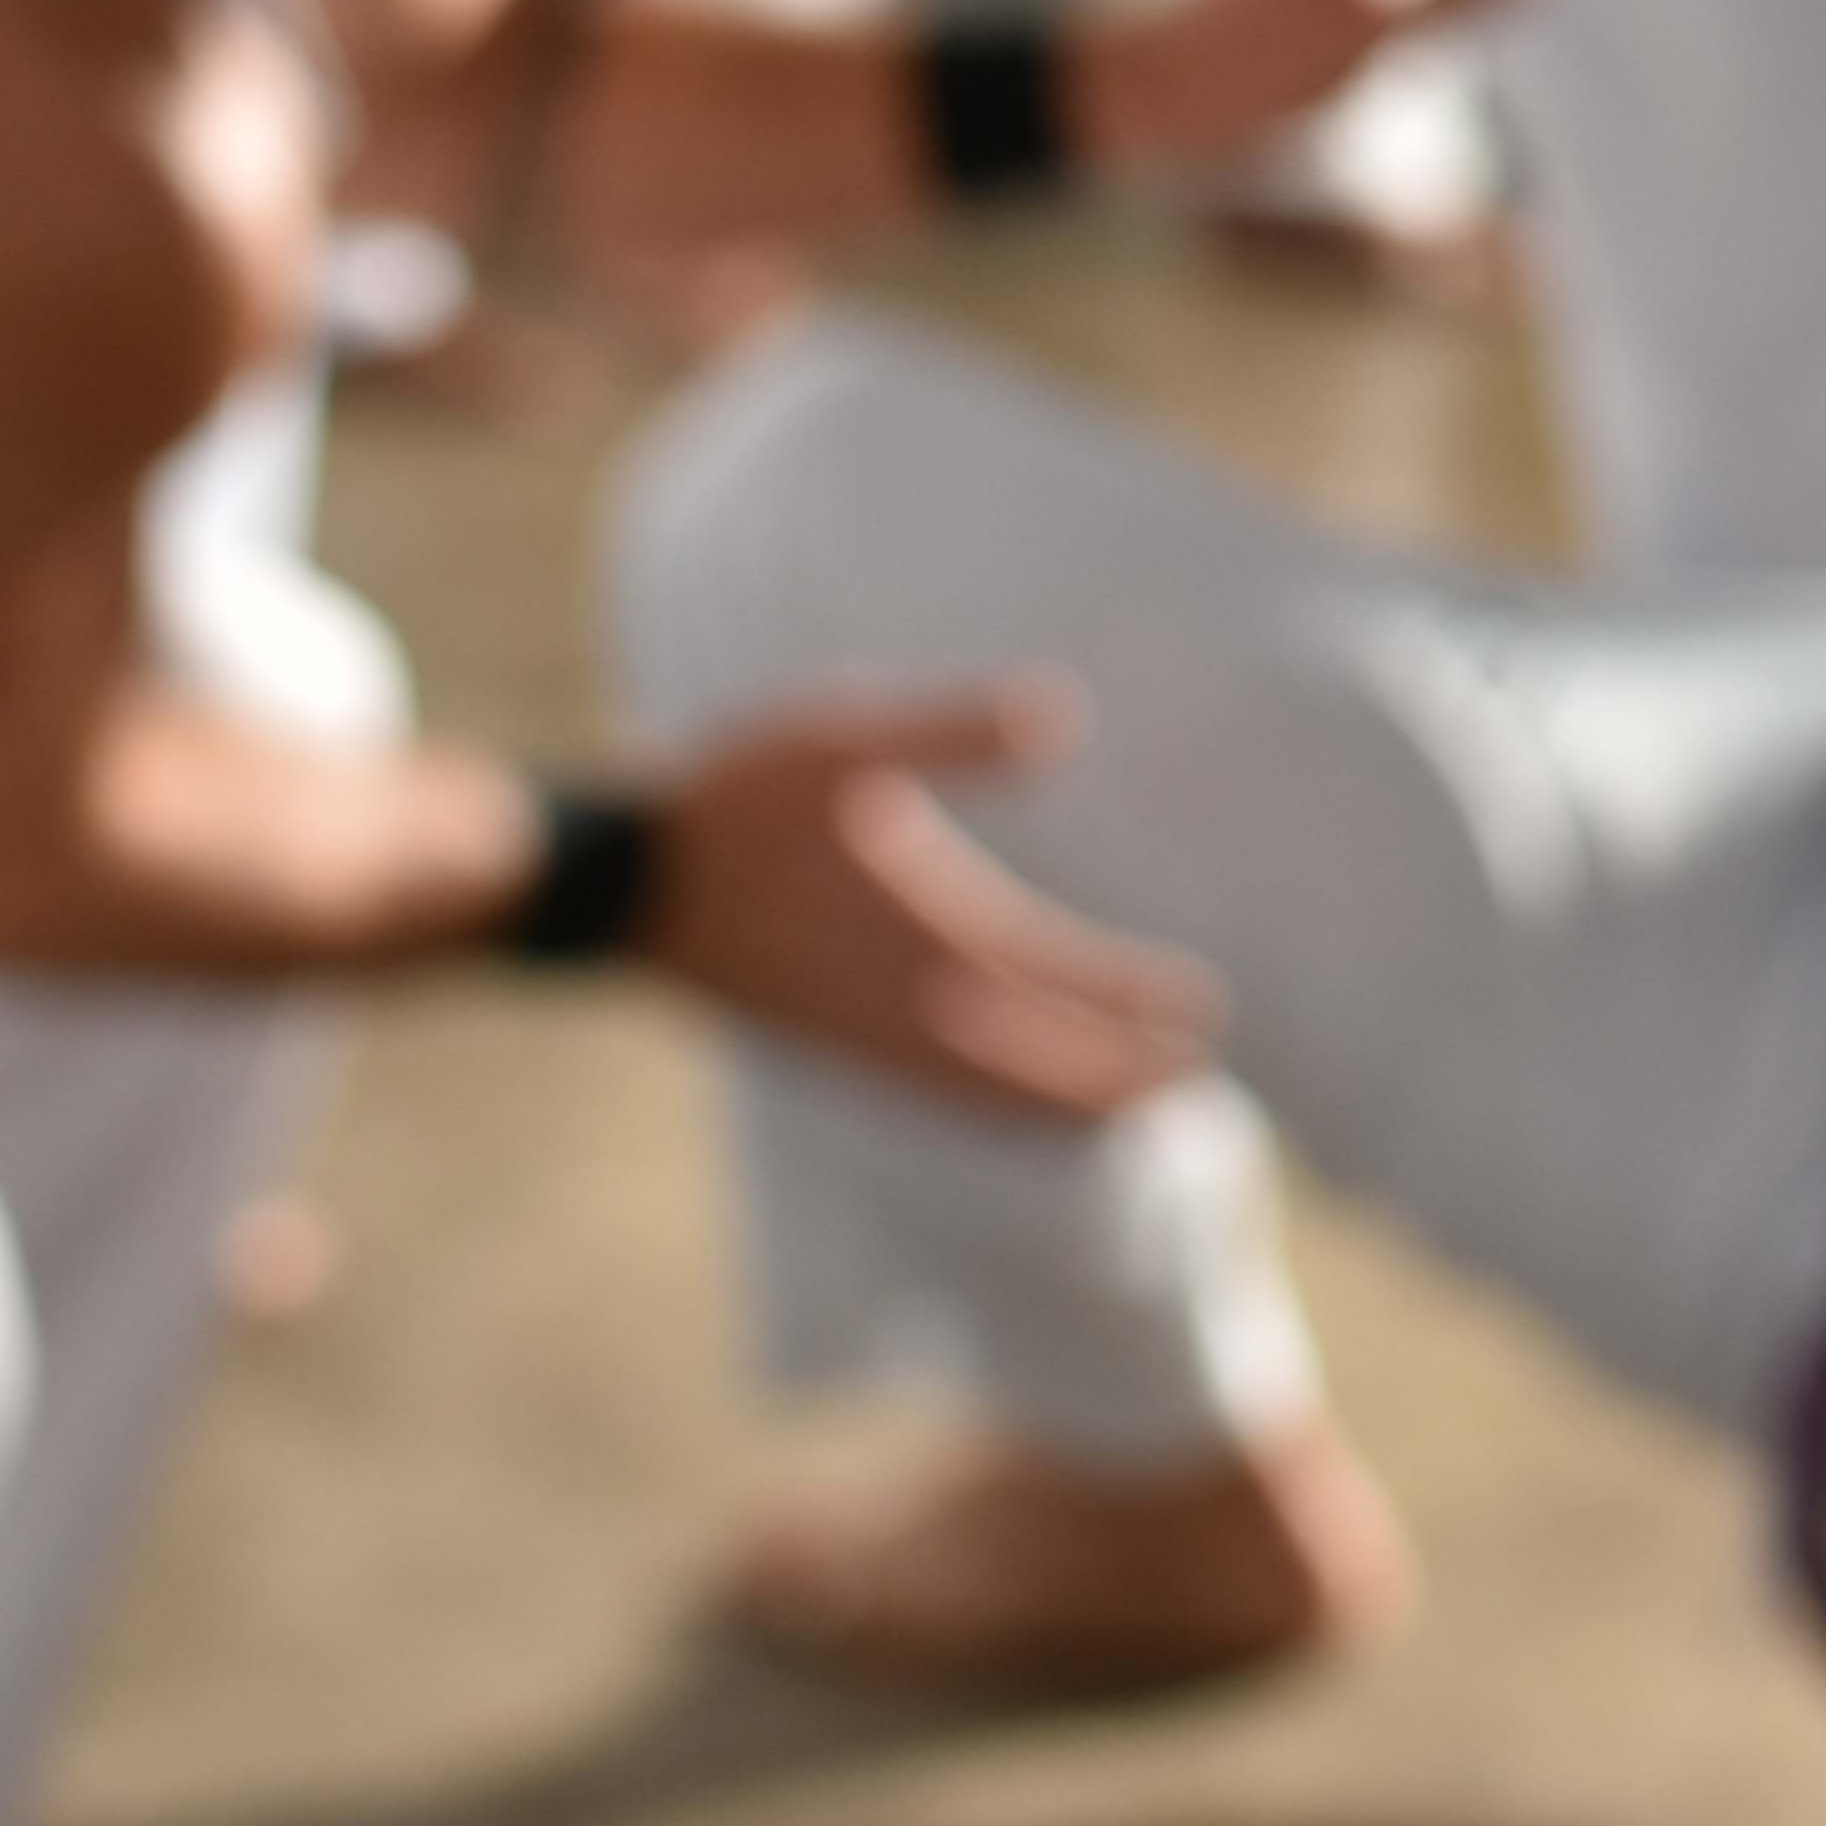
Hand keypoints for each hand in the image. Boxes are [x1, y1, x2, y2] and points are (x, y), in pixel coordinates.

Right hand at [648, 685, 1220, 1120]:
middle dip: (1112, 1076)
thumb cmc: (731, 804)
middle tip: (1192, 1085)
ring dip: (1055, 1102)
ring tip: (1118, 1109)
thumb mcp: (842, 742)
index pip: (1054, 976)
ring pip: (985, 1092)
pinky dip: (988, 1106)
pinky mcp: (827, 1043)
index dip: (1128, 998)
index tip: (1203, 1016)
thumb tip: (1058, 716)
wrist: (622, 884)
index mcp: (923, 932)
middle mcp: (904, 1005)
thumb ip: (949, 731)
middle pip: (1034, 1063)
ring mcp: (862, 1036)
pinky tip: (999, 1098)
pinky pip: (933, 1093)